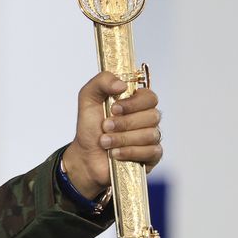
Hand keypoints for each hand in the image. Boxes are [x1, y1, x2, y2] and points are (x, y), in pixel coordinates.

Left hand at [61, 71, 162, 197]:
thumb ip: (101, 81)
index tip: (114, 109)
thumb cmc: (90, 127)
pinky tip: (115, 153)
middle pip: (153, 116)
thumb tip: (121, 84)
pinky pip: (152, 152)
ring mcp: (151, 138)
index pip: (150, 97)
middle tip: (105, 127)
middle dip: (124, 123)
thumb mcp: (88, 98)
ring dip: (122, 139)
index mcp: (136, 103)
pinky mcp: (152, 156)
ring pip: (150, 135)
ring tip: (104, 142)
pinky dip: (130, 152)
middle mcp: (147, 119)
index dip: (134, 103)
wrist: (85, 155)